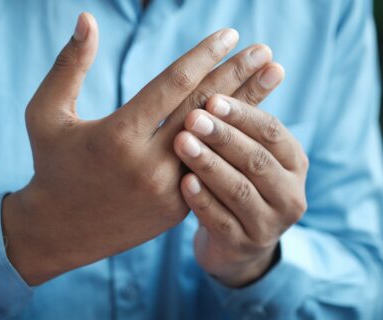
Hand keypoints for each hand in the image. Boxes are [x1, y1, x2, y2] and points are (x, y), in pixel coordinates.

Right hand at [2, 13, 273, 284]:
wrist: (60, 229)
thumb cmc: (52, 166)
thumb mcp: (45, 114)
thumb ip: (68, 66)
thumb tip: (88, 18)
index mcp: (117, 135)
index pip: (173, 84)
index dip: (205, 56)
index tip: (230, 35)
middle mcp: (148, 164)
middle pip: (204, 109)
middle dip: (238, 75)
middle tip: (265, 51)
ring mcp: (168, 190)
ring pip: (217, 140)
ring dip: (248, 107)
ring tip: (273, 77)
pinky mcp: (177, 208)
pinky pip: (212, 166)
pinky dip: (232, 141)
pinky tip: (252, 120)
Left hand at [174, 89, 308, 286]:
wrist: (238, 241)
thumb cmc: (241, 183)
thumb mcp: (250, 153)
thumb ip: (248, 121)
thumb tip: (260, 60)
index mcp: (295, 164)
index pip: (273, 132)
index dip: (243, 114)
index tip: (212, 97)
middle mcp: (290, 194)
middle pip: (257, 160)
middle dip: (224, 136)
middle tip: (193, 117)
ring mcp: (268, 225)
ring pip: (240, 190)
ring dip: (210, 164)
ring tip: (182, 142)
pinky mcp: (243, 246)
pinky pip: (221, 222)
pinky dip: (203, 200)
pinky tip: (183, 182)